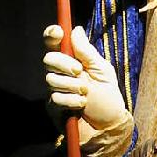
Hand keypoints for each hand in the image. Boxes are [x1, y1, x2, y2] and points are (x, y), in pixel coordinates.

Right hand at [43, 24, 127, 143]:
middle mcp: (62, 73)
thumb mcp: (102, 71)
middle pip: (49, 58)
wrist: (107, 126)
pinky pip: (54, 98)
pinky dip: (71, 101)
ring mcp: (56, 89)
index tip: (58, 32)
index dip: (53, 35)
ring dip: (72, 87)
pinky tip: (81, 106)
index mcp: (74, 60)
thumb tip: (76, 29)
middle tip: (79, 71)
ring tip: (86, 95)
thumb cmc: (107, 98)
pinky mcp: (53, 106)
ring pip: (51, 79)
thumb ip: (87, 52)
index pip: (56, 43)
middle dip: (64, 64)